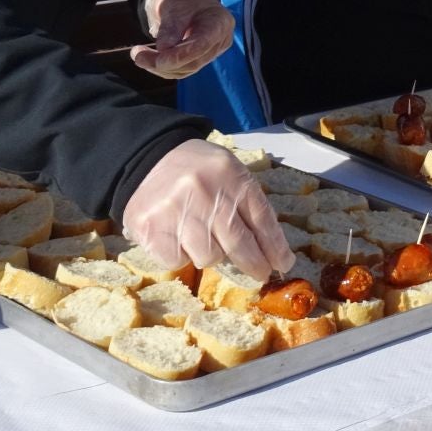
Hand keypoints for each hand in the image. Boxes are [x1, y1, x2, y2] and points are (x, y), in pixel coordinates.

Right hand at [123, 139, 294, 278]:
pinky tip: (178, 238)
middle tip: (259, 273)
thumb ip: (248, 205)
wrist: (149, 157)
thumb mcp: (230, 173)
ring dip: (211, 254)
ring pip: (208, 257)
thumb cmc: (198, 170)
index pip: (261, 219)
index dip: (274, 248)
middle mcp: (206, 193)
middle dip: (254, 264)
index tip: (283, 265)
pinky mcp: (151, 227)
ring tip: (202, 237)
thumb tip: (272, 250)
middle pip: (239, 244)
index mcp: (231, 176)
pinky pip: (177, 260)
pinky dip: (181, 256)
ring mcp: (177, 211)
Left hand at [130, 0, 232, 79]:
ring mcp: (211, 51)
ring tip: (139, 56)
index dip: (179, 56)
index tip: (157, 61)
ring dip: (160, 68)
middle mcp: (220, 40)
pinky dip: (164, 67)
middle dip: (164, 63)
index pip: (201, 45)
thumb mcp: (173, 5)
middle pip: (193, 61)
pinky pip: (182, 69)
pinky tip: (148, 59)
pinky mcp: (200, 58)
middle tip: (137, 55)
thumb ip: (171, 27)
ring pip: (186, 69)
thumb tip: (164, 51)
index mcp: (220, 22)